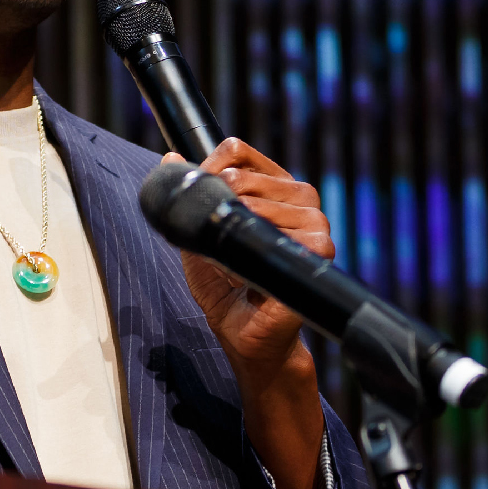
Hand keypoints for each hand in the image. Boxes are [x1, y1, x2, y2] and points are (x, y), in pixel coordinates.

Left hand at [171, 138, 331, 370]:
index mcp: (279, 189)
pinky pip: (269, 234)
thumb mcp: (201, 234)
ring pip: (252, 203)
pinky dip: (245, 253)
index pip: (239, 152)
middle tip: (218, 243)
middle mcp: (303, 200)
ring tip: (235, 262)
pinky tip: (248, 272)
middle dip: (215, 207)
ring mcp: (315, 224)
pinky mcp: (318, 250)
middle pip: (241, 176)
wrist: (246, 336)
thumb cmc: (229, 287)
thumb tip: (169, 158)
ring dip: (229, 235)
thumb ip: (191, 194)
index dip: (209, 167)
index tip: (197, 193)